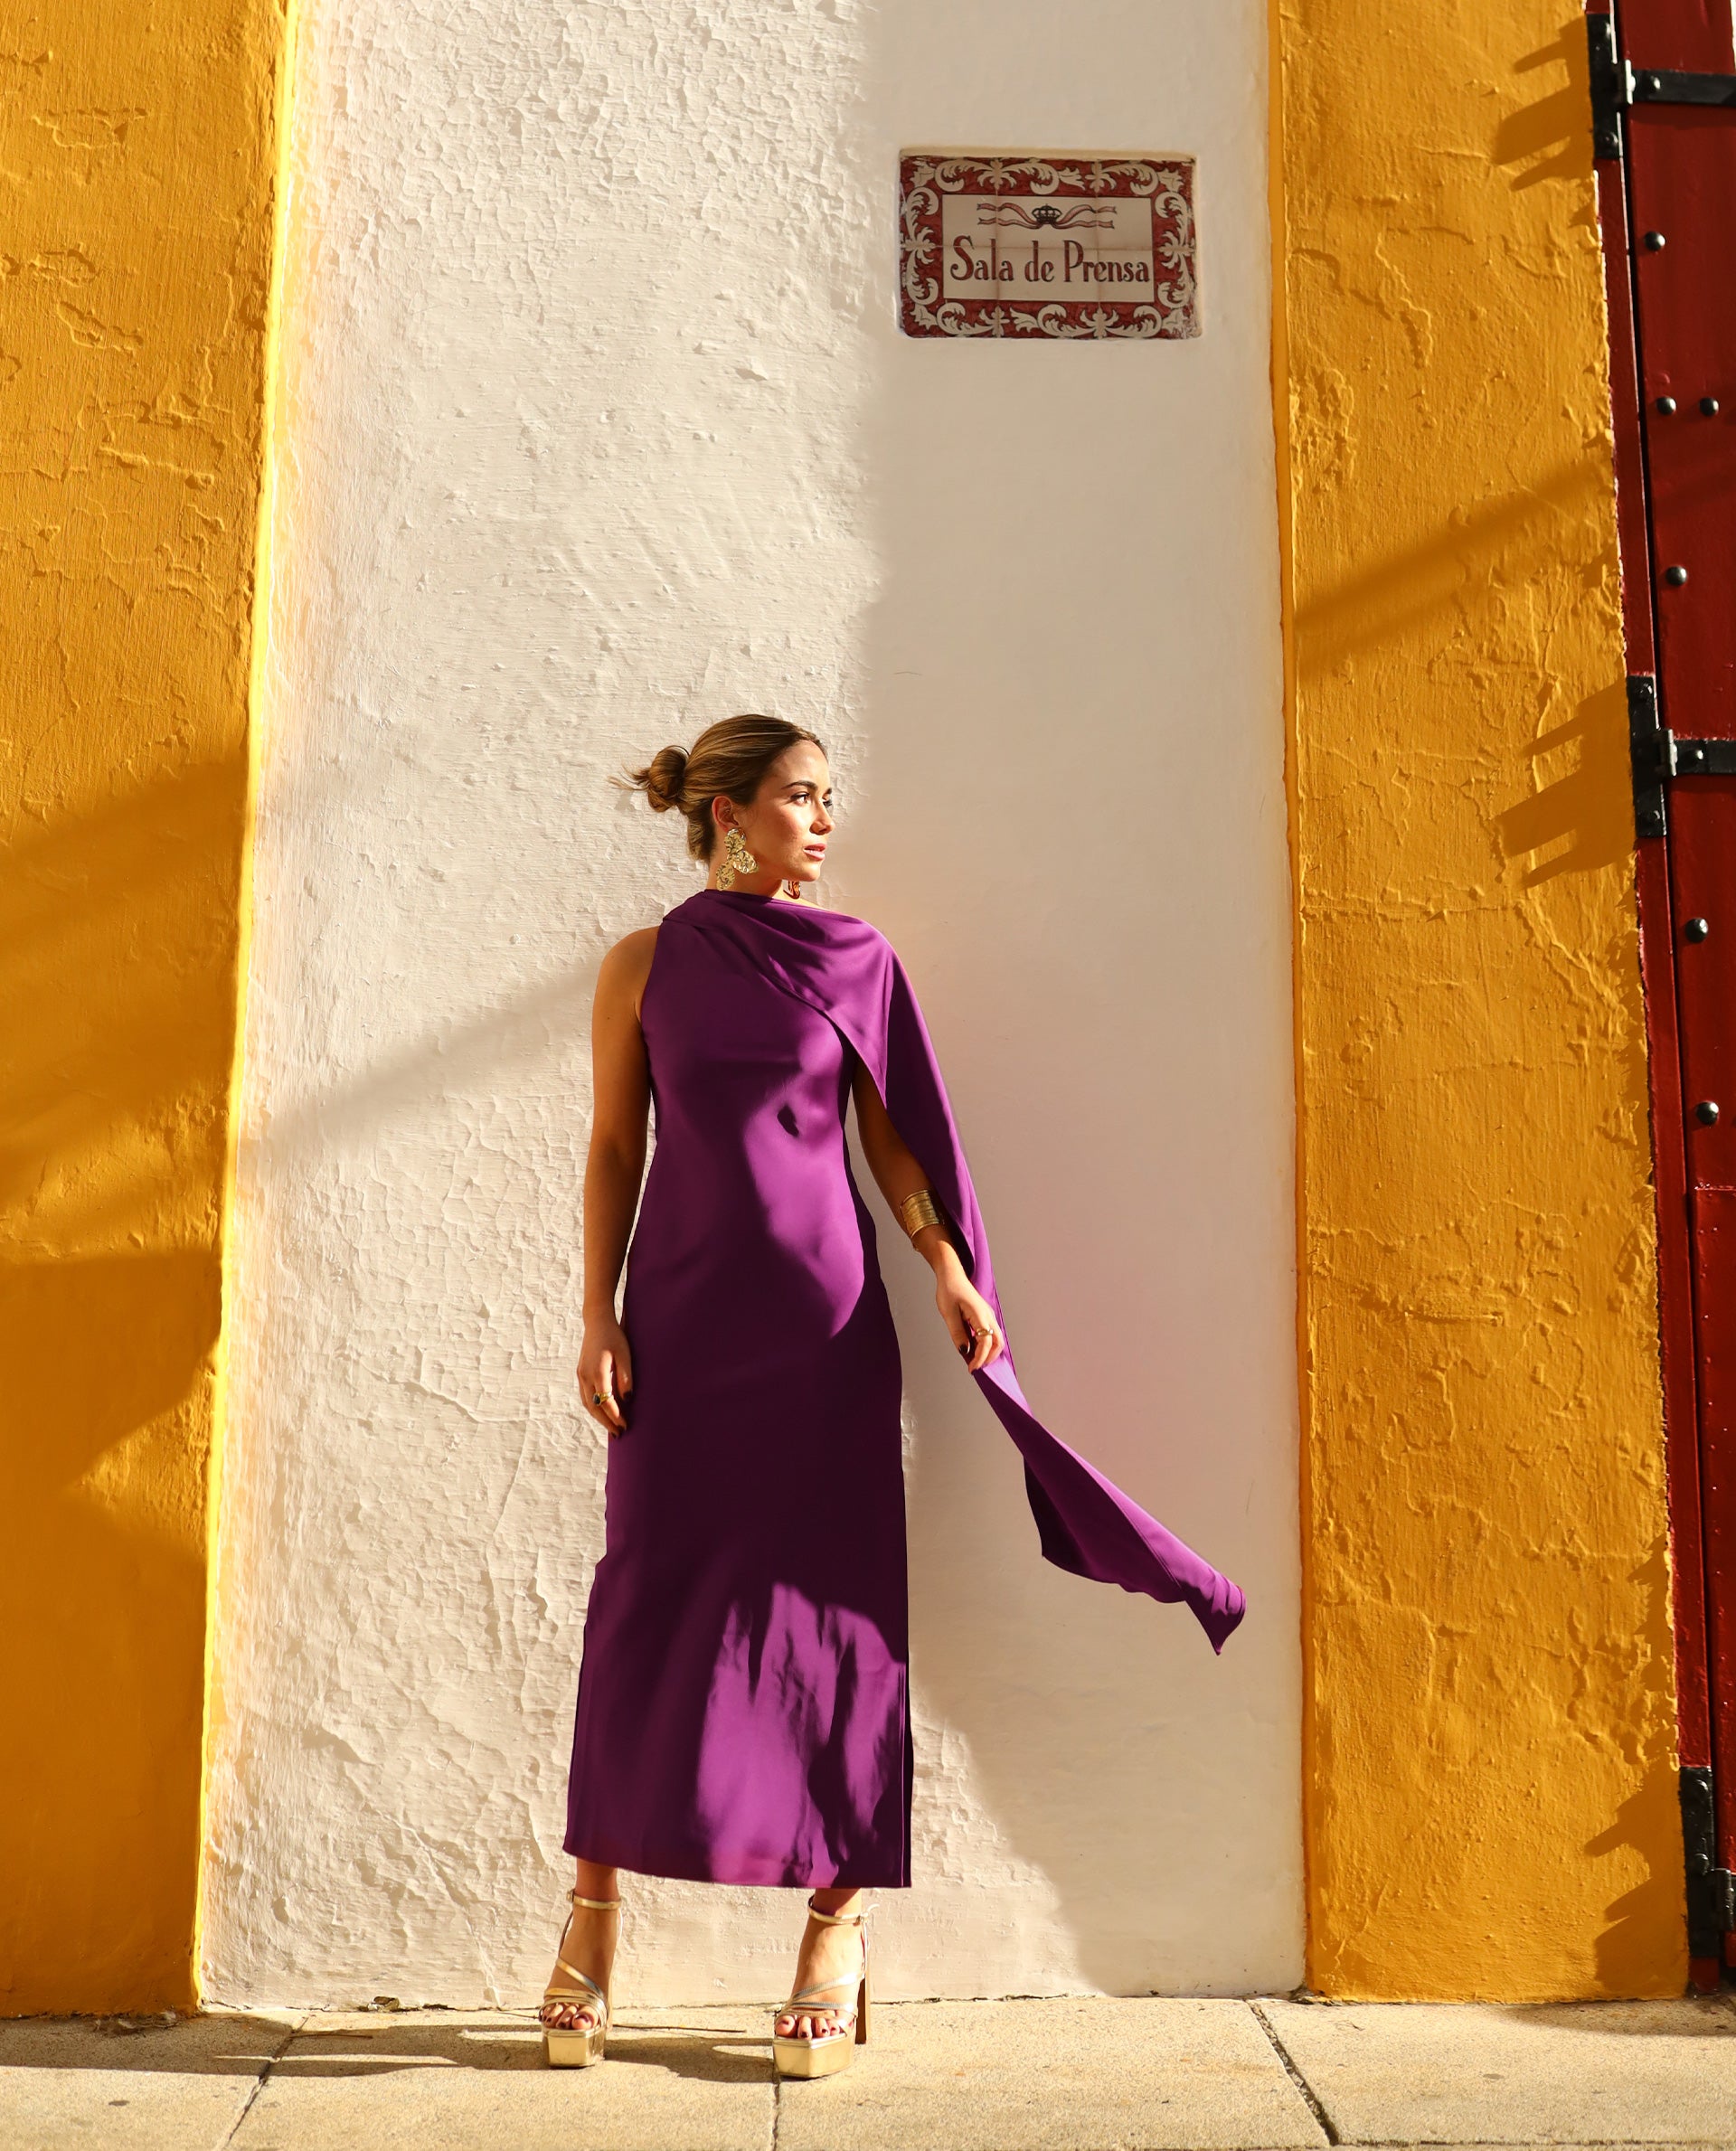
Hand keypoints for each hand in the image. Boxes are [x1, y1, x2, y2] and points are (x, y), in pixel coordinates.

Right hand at [577, 1315, 632, 1439]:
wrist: (597, 1322)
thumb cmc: (615, 1336)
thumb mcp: (625, 1355)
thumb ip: (626, 1377)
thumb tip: (627, 1400)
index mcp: (597, 1371)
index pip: (606, 1401)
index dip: (616, 1415)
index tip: (626, 1425)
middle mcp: (585, 1376)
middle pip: (594, 1407)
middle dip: (607, 1422)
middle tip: (619, 1434)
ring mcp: (580, 1375)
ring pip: (587, 1403)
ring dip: (599, 1418)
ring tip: (611, 1428)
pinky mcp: (580, 1373)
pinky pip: (585, 1396)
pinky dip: (593, 1408)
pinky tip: (602, 1412)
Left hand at [933, 1257, 1003, 1373]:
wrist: (951, 1275)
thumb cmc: (949, 1290)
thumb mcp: (948, 1313)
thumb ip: (957, 1333)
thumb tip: (964, 1351)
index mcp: (980, 1315)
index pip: (986, 1342)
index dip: (980, 1358)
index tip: (971, 1368)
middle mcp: (988, 1316)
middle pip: (998, 1343)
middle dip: (989, 1358)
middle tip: (975, 1367)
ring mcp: (988, 1315)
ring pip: (996, 1339)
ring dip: (988, 1352)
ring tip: (974, 1360)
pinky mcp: (984, 1315)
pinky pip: (990, 1333)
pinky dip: (985, 1345)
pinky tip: (973, 1349)